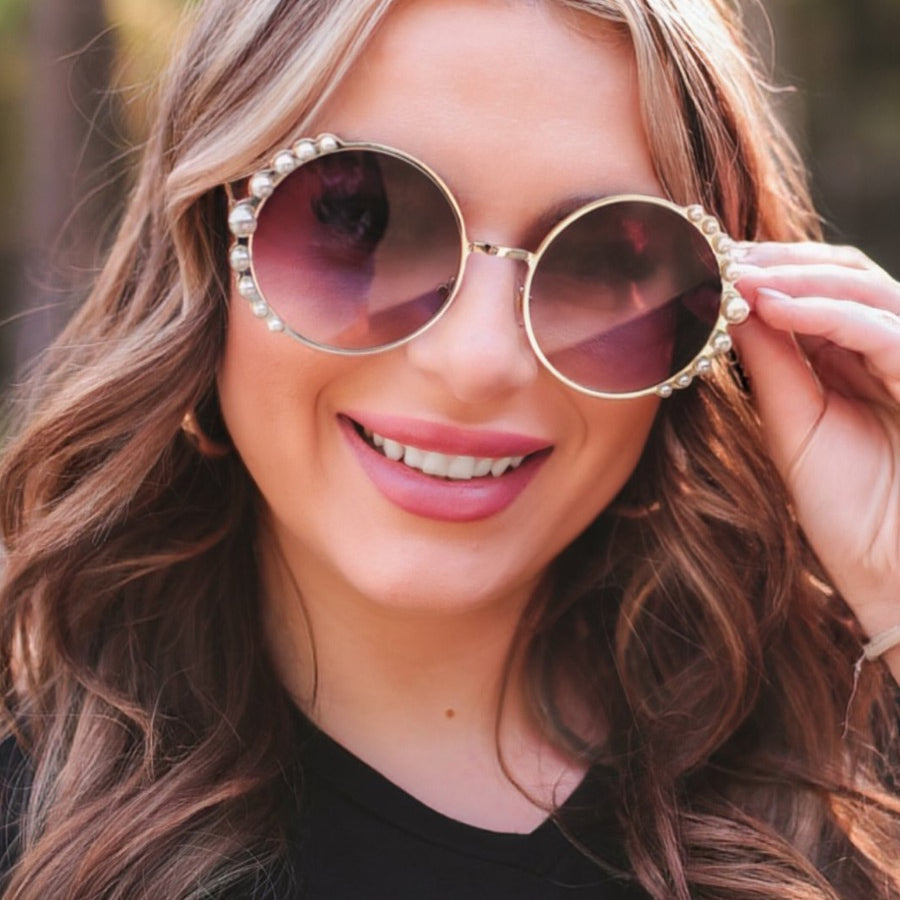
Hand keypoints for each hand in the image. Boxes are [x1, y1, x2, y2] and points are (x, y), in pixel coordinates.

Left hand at [731, 242, 899, 648]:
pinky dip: (826, 312)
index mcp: (856, 358)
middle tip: (715, 254)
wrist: (894, 575)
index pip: (816, 291)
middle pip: (843, 274)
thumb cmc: (847, 508)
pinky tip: (770, 304)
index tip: (705, 262)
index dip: (763, 271)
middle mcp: (890, 349)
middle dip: (776, 261)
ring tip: (734, 273)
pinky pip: (882, 331)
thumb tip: (730, 305)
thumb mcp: (793, 424)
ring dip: (795, 275)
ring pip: (864, 289)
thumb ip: (771, 363)